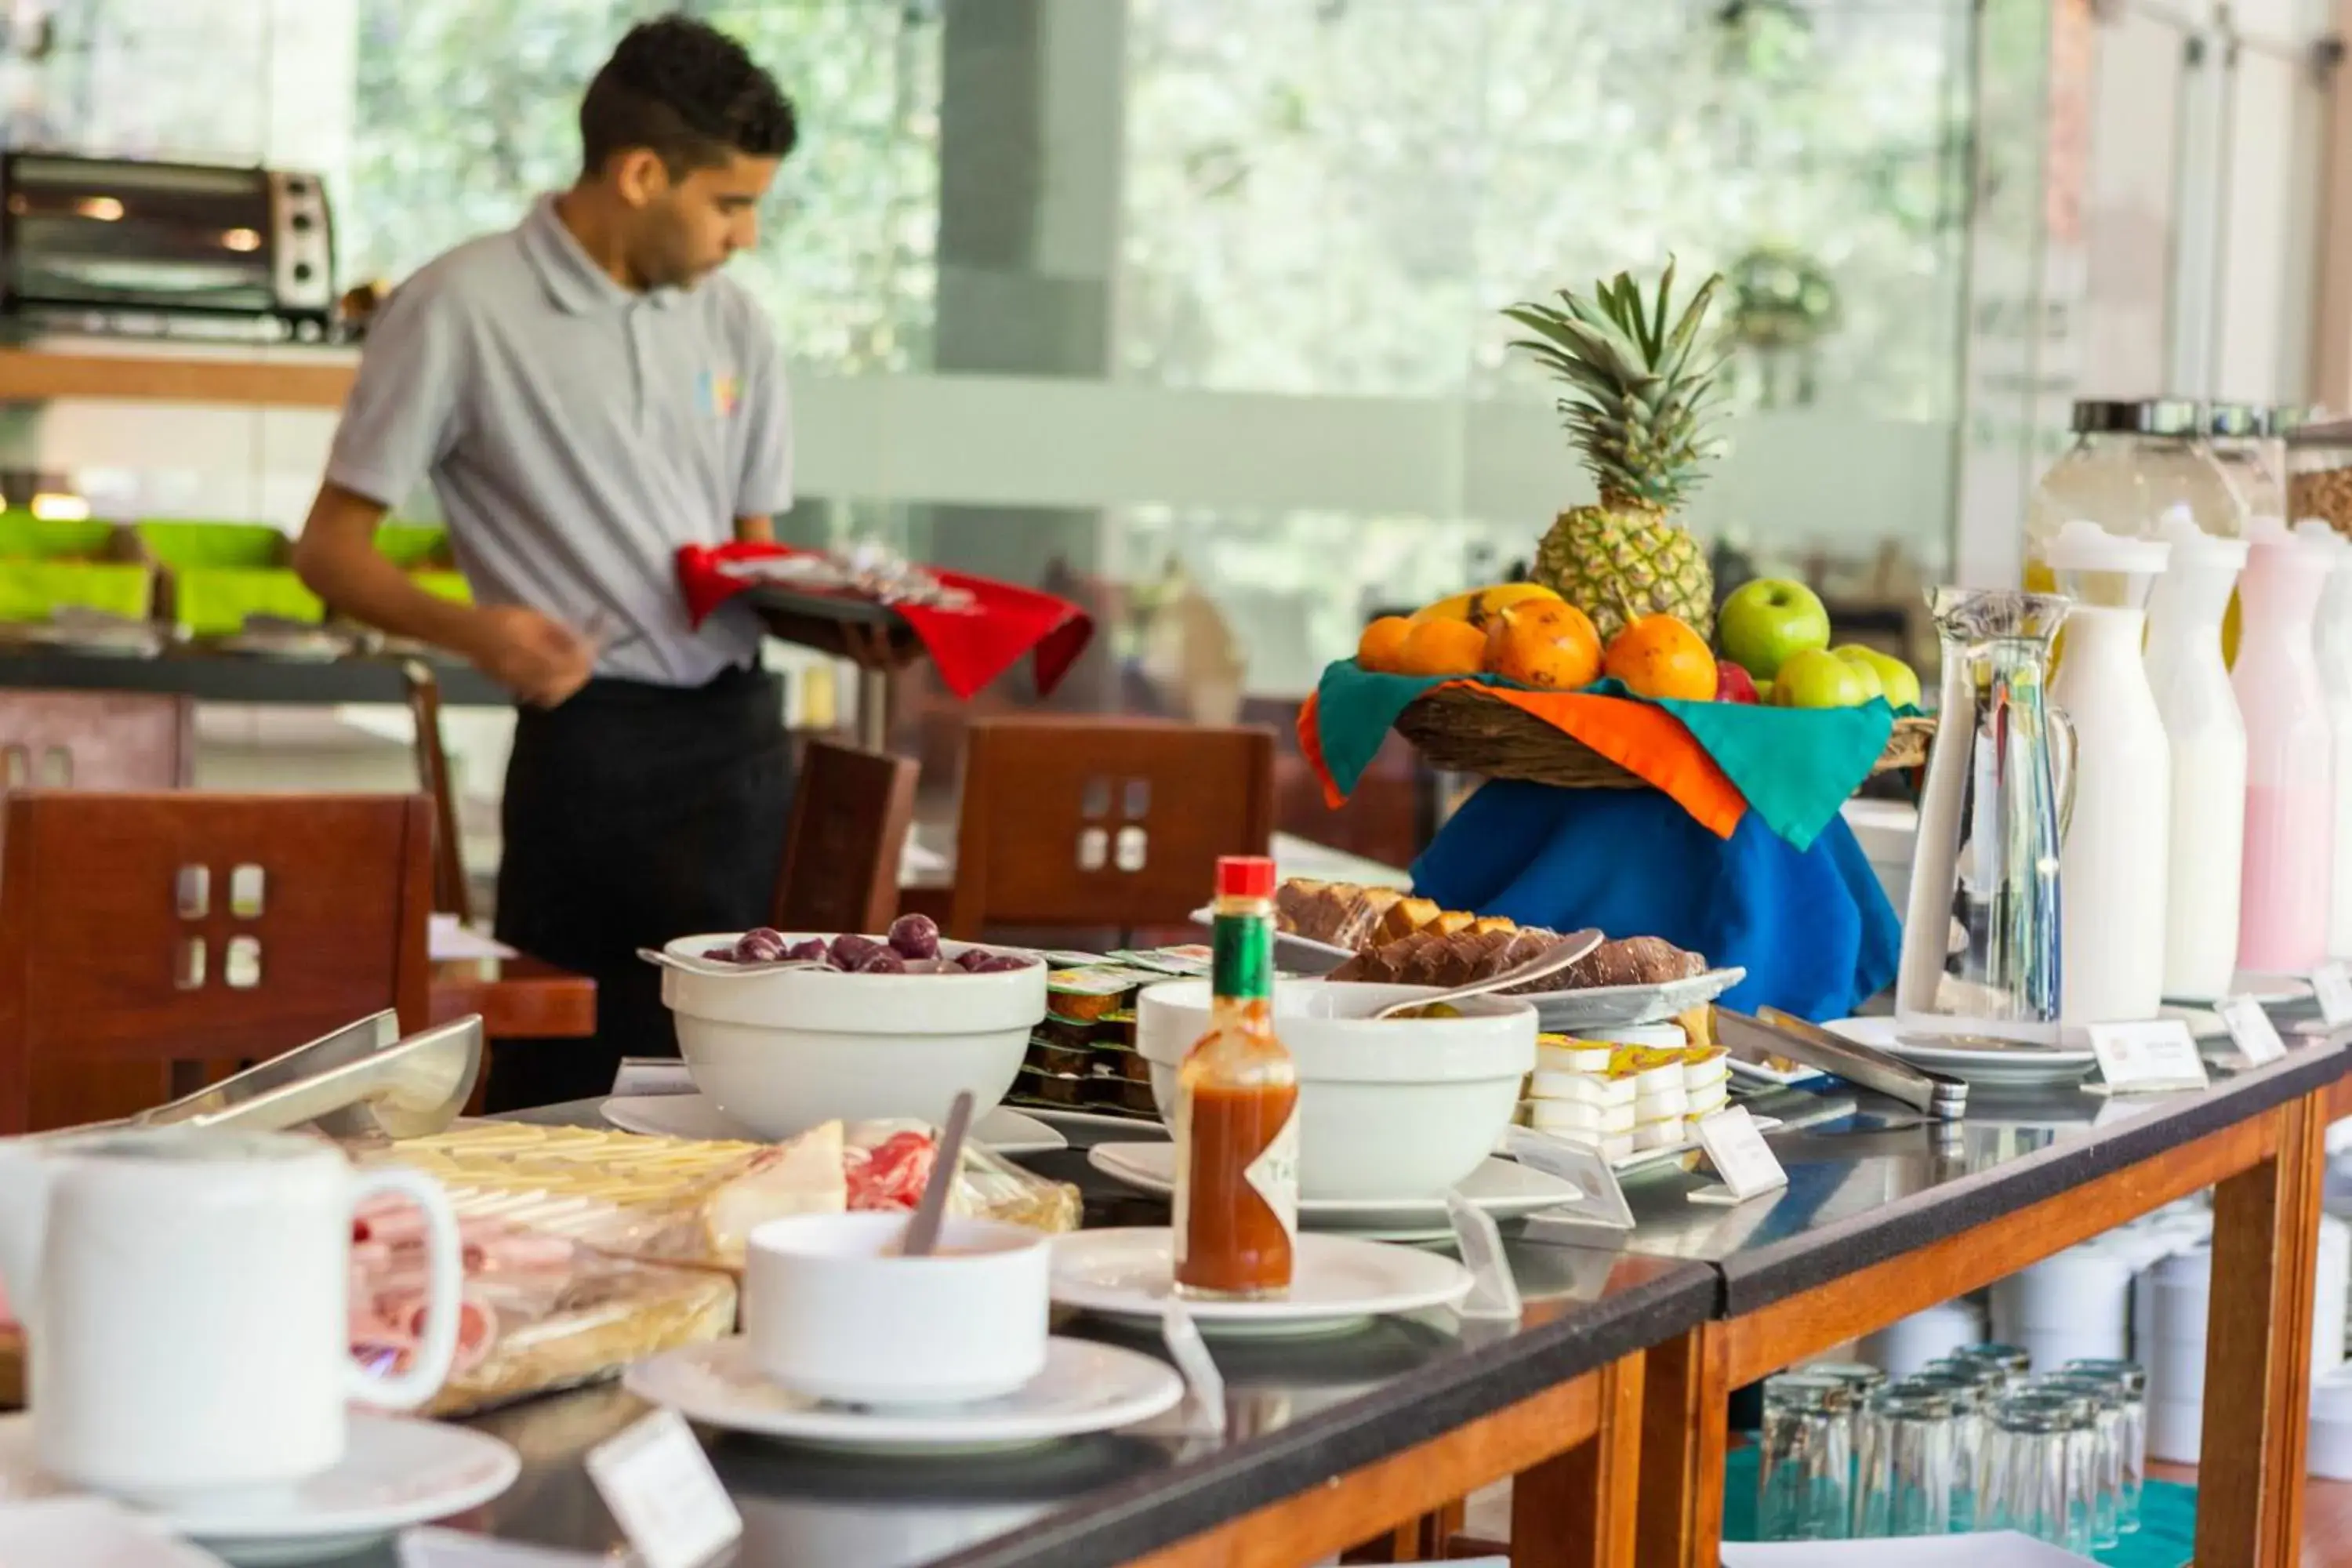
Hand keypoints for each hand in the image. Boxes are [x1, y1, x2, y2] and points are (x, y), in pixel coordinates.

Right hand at [466, 605, 594, 706]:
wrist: (467, 632)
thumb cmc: (501, 619)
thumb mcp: (533, 618)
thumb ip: (558, 632)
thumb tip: (579, 643)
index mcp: (531, 653)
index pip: (567, 667)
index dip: (582, 662)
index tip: (590, 653)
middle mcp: (525, 673)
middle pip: (561, 686)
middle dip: (577, 677)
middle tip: (584, 665)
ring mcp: (517, 684)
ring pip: (551, 695)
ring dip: (566, 686)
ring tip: (572, 672)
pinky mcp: (511, 688)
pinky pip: (538, 696)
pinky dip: (551, 691)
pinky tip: (554, 679)